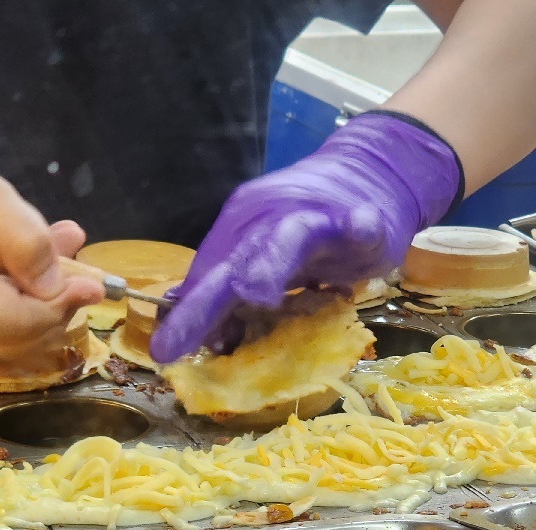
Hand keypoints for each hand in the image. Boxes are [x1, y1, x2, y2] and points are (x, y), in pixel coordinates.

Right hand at [0, 150, 103, 361]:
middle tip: (73, 260)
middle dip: (56, 304)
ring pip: (14, 342)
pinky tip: (19, 274)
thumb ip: (25, 240)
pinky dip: (21, 310)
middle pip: (20, 339)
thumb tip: (61, 287)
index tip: (94, 283)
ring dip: (42, 307)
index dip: (62, 304)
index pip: (17, 322)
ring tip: (50, 257)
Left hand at [149, 113, 460, 362]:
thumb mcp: (272, 261)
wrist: (369, 171)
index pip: (207, 279)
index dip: (188, 317)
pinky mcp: (357, 218)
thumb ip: (245, 295)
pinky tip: (362, 226)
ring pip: (286, 238)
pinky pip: (357, 223)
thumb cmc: (315, 228)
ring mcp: (312, 216)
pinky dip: (358, 225)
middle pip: (230, 265)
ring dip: (270, 264)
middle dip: (201, 305)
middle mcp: (265, 219)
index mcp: (239, 233)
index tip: (165, 353)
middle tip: (172, 345)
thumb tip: (211, 340)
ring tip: (256, 294)